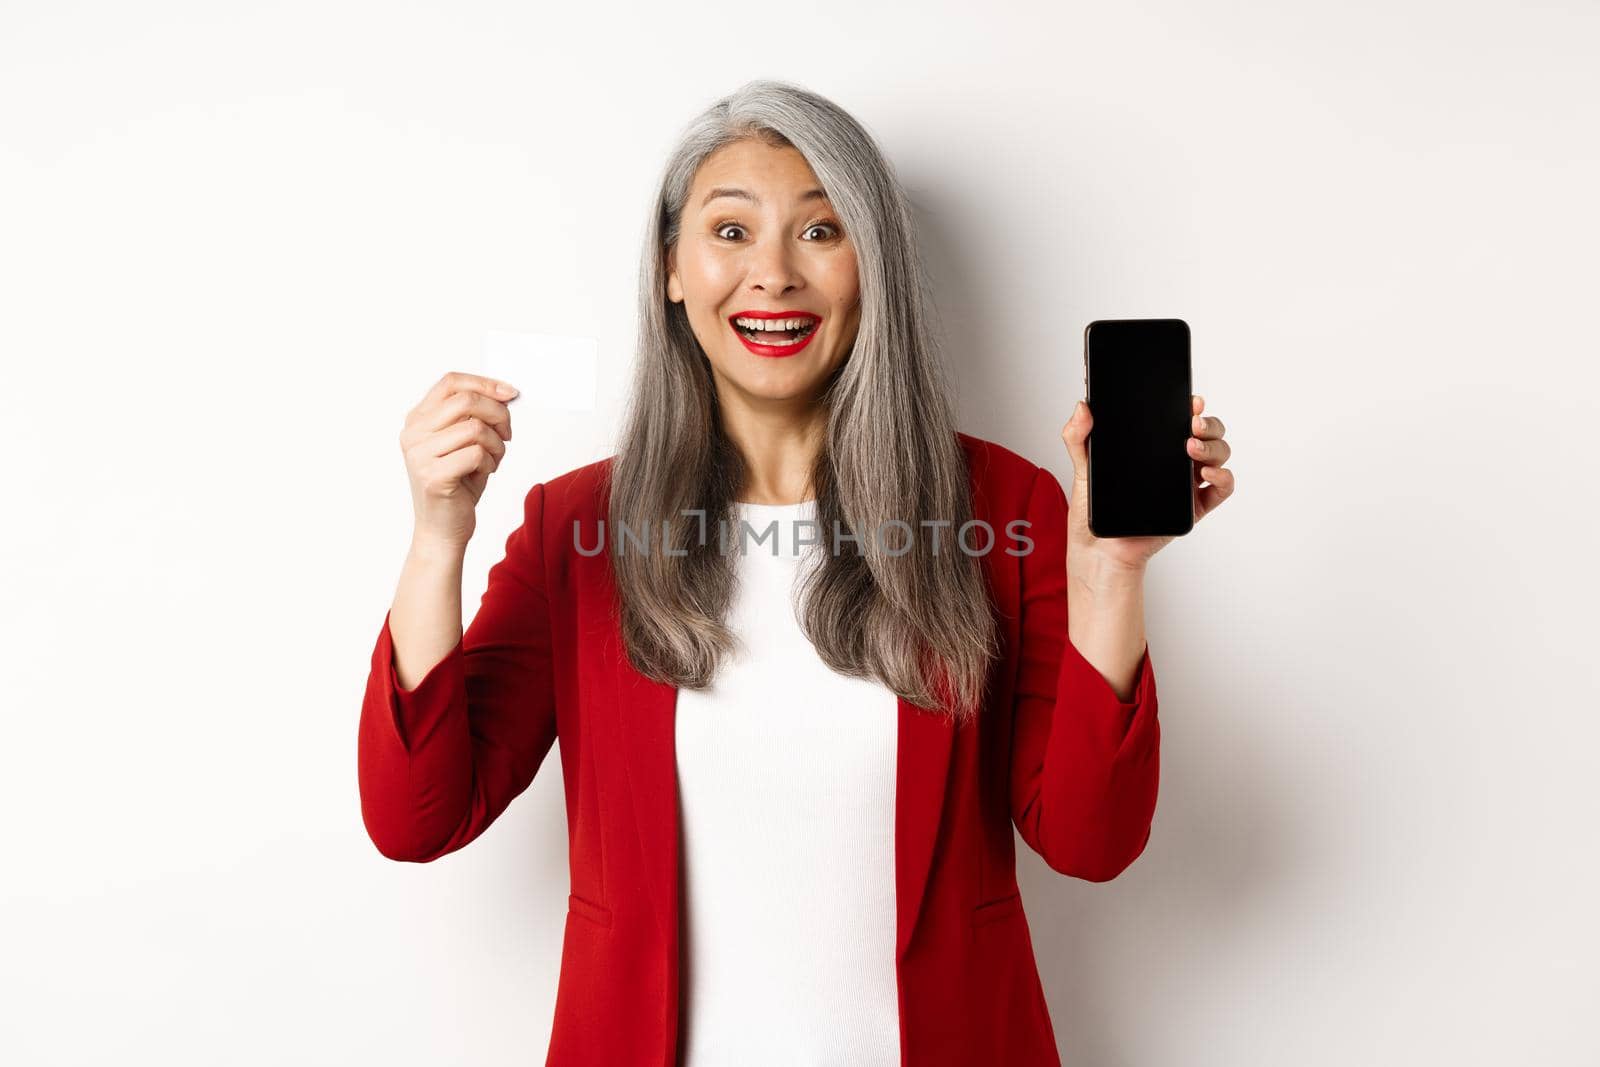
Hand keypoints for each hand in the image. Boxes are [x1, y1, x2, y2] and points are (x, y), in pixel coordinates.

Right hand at [400, 372, 519, 550]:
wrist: (442, 530)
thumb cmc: (457, 485)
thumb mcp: (465, 442)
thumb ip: (476, 416)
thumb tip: (505, 393)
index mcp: (417, 420)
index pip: (451, 382)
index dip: (484, 383)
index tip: (510, 393)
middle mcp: (413, 434)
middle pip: (466, 400)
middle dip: (498, 414)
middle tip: (507, 434)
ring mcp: (419, 455)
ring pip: (475, 428)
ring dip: (496, 444)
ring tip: (493, 459)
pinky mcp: (433, 476)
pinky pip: (477, 453)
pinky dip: (491, 462)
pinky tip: (485, 474)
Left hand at [1060, 393, 1234, 576]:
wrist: (1099, 549)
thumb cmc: (1094, 509)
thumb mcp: (1083, 467)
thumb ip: (1078, 436)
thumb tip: (1082, 407)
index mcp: (1155, 447)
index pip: (1180, 419)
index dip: (1191, 406)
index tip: (1190, 400)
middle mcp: (1175, 462)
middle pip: (1207, 433)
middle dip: (1207, 423)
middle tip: (1191, 424)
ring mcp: (1187, 484)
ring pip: (1218, 455)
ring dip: (1213, 446)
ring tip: (1192, 447)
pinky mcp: (1194, 508)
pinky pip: (1221, 489)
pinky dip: (1223, 477)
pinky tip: (1208, 473)